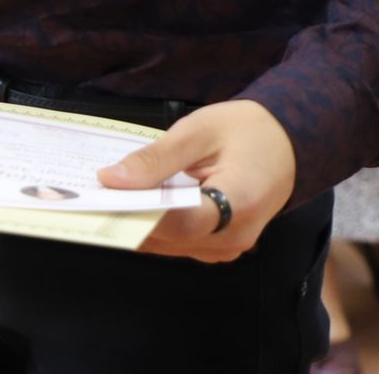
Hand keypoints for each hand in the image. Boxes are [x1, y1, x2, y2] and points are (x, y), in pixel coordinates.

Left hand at [100, 99, 296, 262]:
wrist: (288, 142)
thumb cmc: (246, 130)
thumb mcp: (198, 132)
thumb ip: (155, 159)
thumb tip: (110, 179)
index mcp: (238, 203)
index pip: (177, 223)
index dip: (134, 213)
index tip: (98, 199)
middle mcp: (235, 237)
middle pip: (169, 238)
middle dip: (129, 217)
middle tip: (89, 197)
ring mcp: (229, 247)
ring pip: (170, 244)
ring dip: (139, 222)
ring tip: (106, 197)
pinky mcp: (222, 245)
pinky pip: (181, 241)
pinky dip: (157, 224)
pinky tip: (137, 203)